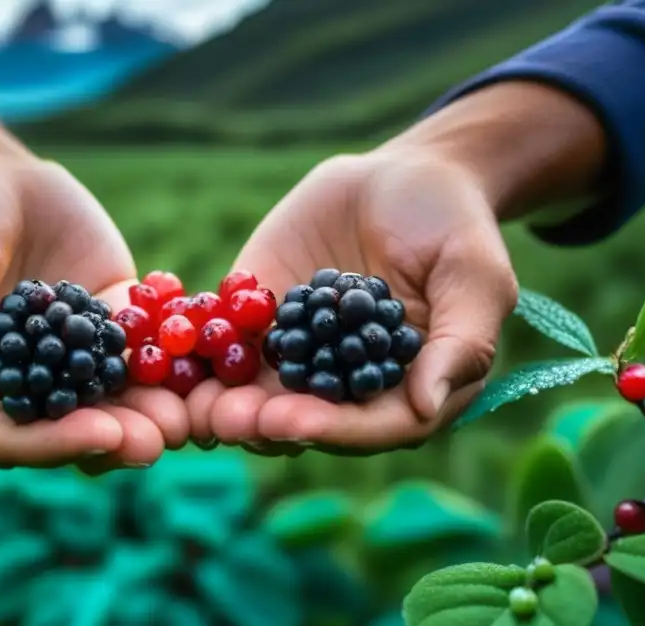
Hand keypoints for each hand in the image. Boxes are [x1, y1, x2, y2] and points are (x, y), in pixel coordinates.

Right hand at [0, 88, 188, 468]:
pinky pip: (143, 344)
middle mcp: (25, 386)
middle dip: (112, 437)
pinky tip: (202, 367)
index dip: (51, 443)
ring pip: (112, 397)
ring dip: (149, 412)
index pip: (6, 436)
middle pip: (68, 427)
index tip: (97, 435)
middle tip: (154, 442)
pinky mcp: (110, 320)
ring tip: (185, 419)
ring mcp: (72, 356)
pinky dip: (170, 358)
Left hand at [189, 148, 518, 453]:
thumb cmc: (453, 227)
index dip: (330, 428)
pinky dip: (200, 353)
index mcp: (403, 389)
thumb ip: (460, 342)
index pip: (368, 426)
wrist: (401, 177)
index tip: (291, 422)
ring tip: (197, 402)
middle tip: (229, 419)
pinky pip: (227, 345)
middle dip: (264, 422)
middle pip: (304, 419)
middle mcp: (345, 386)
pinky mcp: (261, 323)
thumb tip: (429, 408)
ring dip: (225, 402)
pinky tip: (171, 355)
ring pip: (258, 394)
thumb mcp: (473, 275)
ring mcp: (298, 357)